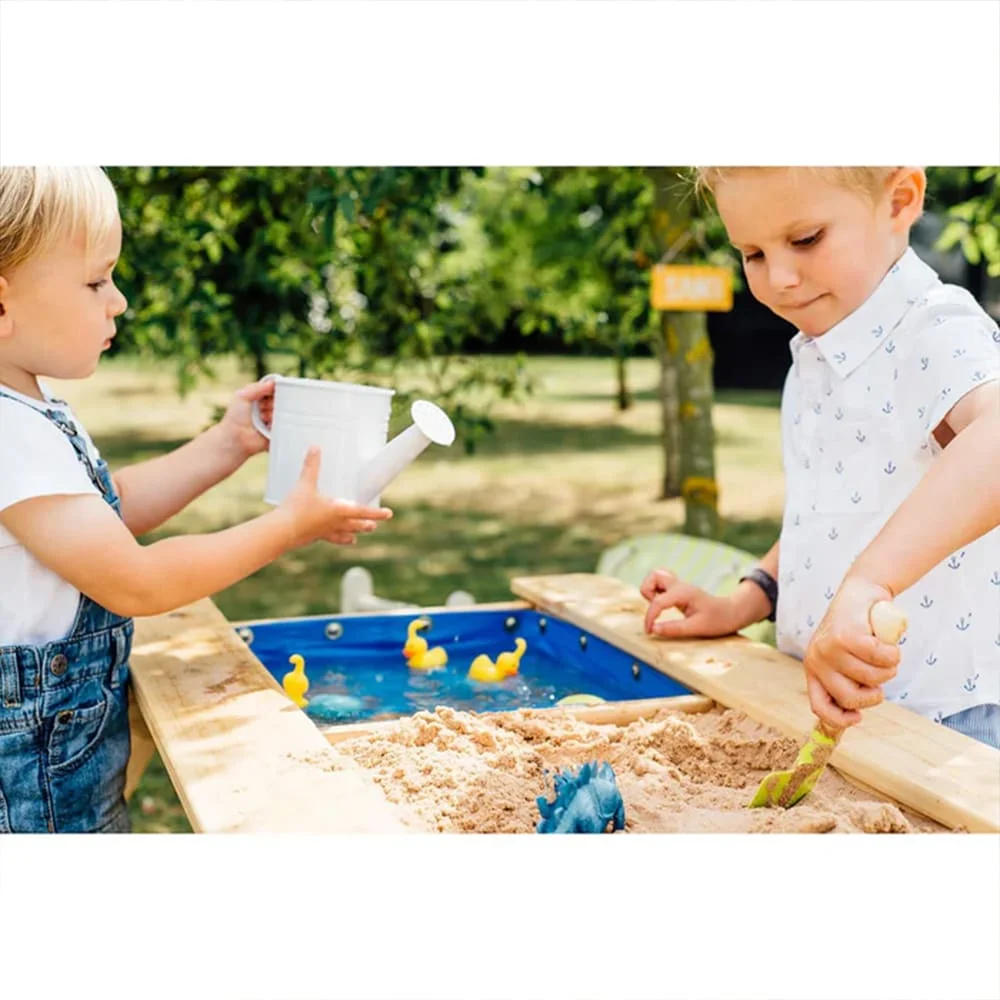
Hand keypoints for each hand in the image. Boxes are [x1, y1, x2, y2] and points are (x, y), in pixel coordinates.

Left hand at [216, 378, 275, 463]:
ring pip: (282, 411)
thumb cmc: (235, 418)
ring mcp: (272, 420)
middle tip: (262, 407)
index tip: (274, 391)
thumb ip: (257, 388)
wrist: (236, 438)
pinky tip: (270, 424)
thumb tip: (273, 383)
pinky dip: (280, 422)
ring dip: (274, 413)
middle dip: (273, 402)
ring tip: (262, 418)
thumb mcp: (242, 396)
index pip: (272, 390)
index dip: (274, 390)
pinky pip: (285, 424)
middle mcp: (265, 408)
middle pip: (279, 400)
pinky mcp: (276, 430)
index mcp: (258, 399)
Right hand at [280, 447, 392, 545]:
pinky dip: (336, 539)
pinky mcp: (315, 537)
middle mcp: (336, 523)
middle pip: (356, 525)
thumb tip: (315, 448)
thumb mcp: (305, 484)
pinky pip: (329, 538)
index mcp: (339, 510)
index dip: (377, 513)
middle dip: (366, 524)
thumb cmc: (296, 508)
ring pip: (345, 534)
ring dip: (353, 533)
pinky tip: (336, 539)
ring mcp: (326, 532)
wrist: (282, 531)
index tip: (389, 514)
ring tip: (357, 536)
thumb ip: (311, 466)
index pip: (363, 511)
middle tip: (374, 525)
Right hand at [640, 568, 742, 637]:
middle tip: (656, 609)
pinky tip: (664, 605)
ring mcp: (679, 585)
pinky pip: (661, 583)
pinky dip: (656, 591)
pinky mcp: (679, 589)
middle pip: (654, 575)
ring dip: (651, 590)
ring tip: (658, 606)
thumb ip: (674, 628)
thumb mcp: (697, 628)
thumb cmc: (718, 620)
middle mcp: (680, 585)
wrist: (731, 612)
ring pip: (656, 575)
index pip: (658, 602)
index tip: (650, 631)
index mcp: (683, 593)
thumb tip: (654, 629)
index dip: (650, 617)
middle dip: (648, 592)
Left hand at [802, 576, 900, 728]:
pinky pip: (881, 658)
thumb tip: (853, 712)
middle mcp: (817, 660)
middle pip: (850, 698)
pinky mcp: (847, 636)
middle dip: (874, 694)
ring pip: (872, 678)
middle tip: (880, 675)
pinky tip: (889, 644)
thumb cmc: (857, 630)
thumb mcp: (844, 658)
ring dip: (889, 668)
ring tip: (884, 653)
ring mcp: (830, 648)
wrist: (860, 591)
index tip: (858, 717)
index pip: (819, 706)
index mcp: (814, 669)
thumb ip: (846, 680)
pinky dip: (893, 653)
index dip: (839, 719)